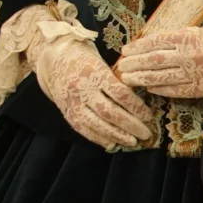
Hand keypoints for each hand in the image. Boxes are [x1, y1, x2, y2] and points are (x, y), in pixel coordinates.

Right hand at [31, 35, 154, 148]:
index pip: (120, 93)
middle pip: (110, 112)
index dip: (136, 107)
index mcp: (95, 72)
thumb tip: (138, 103)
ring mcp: (73, 102)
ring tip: (132, 141)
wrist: (54, 60)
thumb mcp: (102, 63)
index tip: (148, 115)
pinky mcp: (67, 111)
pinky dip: (98, 138)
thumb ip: (116, 80)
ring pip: (97, 123)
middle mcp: (83, 88)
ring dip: (117, 135)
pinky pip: (83, 128)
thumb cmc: (84, 59)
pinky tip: (112, 143)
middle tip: (145, 133)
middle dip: (131, 125)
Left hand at [116, 27, 202, 98]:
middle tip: (120, 67)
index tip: (124, 50)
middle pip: (154, 60)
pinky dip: (160, 89)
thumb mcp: (198, 31)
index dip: (137, 47)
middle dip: (134, 64)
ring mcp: (194, 73)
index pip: (154, 42)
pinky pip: (175, 90)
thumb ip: (176, 37)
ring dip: (142, 78)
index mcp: (186, 37)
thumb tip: (150, 43)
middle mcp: (188, 54)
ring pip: (161, 77)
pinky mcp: (201, 88)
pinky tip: (149, 89)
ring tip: (127, 79)